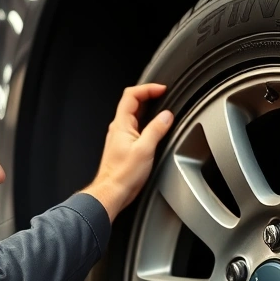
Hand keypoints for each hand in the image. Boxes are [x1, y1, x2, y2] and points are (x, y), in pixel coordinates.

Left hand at [83, 83, 173, 220]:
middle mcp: (118, 128)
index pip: (131, 95)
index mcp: (121, 124)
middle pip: (132, 103)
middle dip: (149, 96)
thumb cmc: (123, 175)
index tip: (162, 89)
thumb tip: (167, 116)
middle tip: (163, 96)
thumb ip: (156, 129)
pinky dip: (146, 123)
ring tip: (162, 109)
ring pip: (134, 115)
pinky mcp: (124, 146)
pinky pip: (135, 127)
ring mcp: (120, 137)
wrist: (112, 192)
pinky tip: (155, 129)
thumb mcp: (145, 149)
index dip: (147, 88)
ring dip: (148, 109)